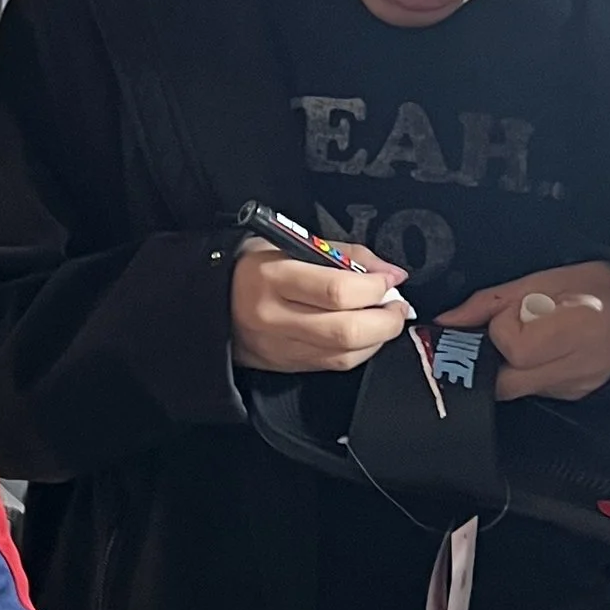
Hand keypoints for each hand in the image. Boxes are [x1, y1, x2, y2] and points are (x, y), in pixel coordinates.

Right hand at [229, 240, 410, 374]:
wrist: (212, 301)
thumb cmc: (254, 266)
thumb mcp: (291, 243)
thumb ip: (344, 255)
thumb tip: (388, 272)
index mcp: (273, 278)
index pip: (336, 291)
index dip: (374, 287)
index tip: (390, 279)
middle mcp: (275, 317)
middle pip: (346, 330)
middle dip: (386, 320)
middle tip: (397, 305)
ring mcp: (280, 347)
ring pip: (345, 354)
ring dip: (378, 337)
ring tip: (385, 317)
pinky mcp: (287, 365)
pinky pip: (335, 364)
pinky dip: (361, 350)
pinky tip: (366, 334)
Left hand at [440, 259, 609, 401]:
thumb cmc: (596, 287)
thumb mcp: (541, 279)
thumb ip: (489, 303)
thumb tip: (449, 321)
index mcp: (574, 327)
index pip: (511, 344)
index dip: (503, 325)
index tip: (516, 310)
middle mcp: (576, 365)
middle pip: (502, 380)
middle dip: (491, 355)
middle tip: (508, 330)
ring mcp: (574, 387)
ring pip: (513, 390)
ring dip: (506, 364)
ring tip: (528, 335)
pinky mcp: (571, 396)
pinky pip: (532, 390)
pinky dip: (526, 372)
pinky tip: (542, 350)